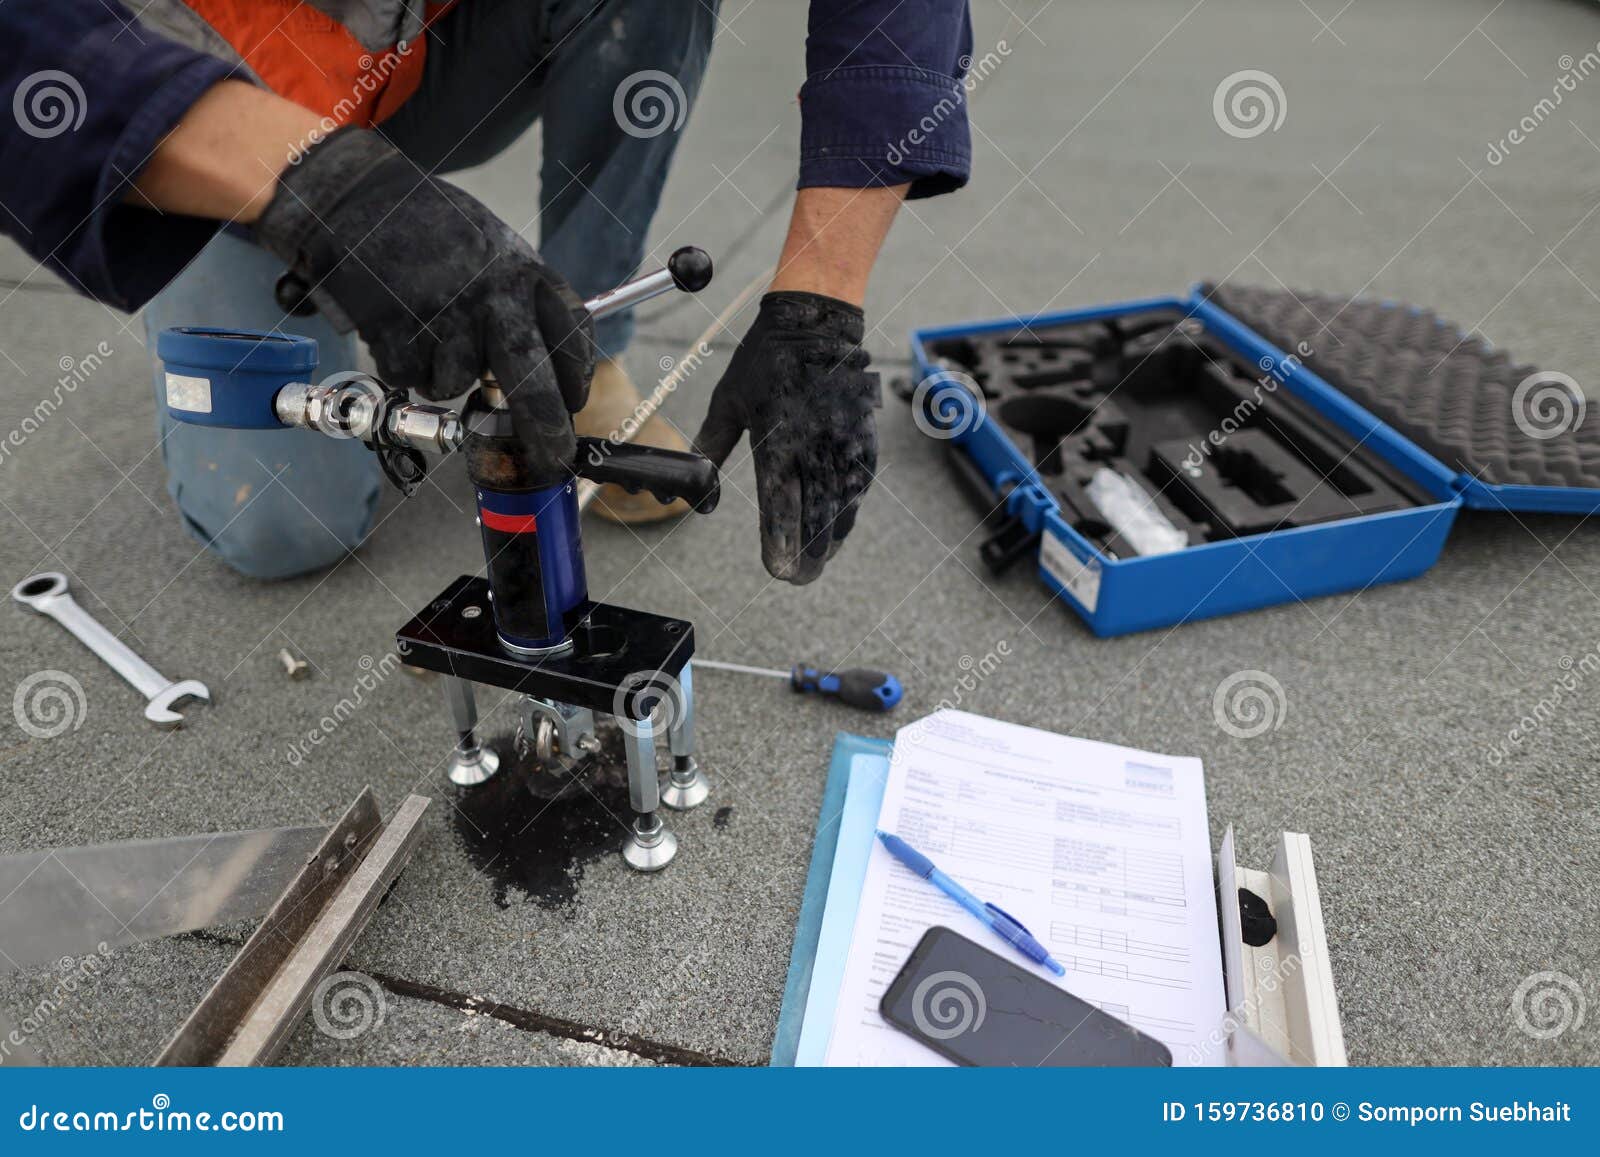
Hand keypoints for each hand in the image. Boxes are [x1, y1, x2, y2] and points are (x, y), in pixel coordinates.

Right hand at [254, 127, 594, 475]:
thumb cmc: (432, 227)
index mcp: (524, 271)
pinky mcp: (399, 328)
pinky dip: (405, 366)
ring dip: (444, 376)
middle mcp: (493, 294)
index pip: (572, 335)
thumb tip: (542, 372)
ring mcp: (445, 313)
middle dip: (543, 429)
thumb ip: (518, 304)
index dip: (575, 378)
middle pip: (531, 380)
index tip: (573, 402)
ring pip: (457, 385)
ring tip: (429, 330)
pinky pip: (412, 378)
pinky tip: (400, 326)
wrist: (361, 198)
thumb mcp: (494, 250)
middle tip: (552, 459)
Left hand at [694, 292, 879, 584]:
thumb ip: (711, 444)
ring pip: (842, 506)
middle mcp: (814, 447)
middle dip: (808, 554)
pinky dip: (849, 509)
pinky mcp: (863, 437)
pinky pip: (859, 485)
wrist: (817, 321)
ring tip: (819, 560)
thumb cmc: (766, 360)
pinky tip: (839, 527)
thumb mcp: (728, 400)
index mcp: (778, 441)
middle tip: (799, 578)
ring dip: (831, 537)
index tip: (779, 570)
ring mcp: (843, 443)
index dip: (780, 542)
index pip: (780, 506)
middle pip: (816, 517)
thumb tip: (696, 481)